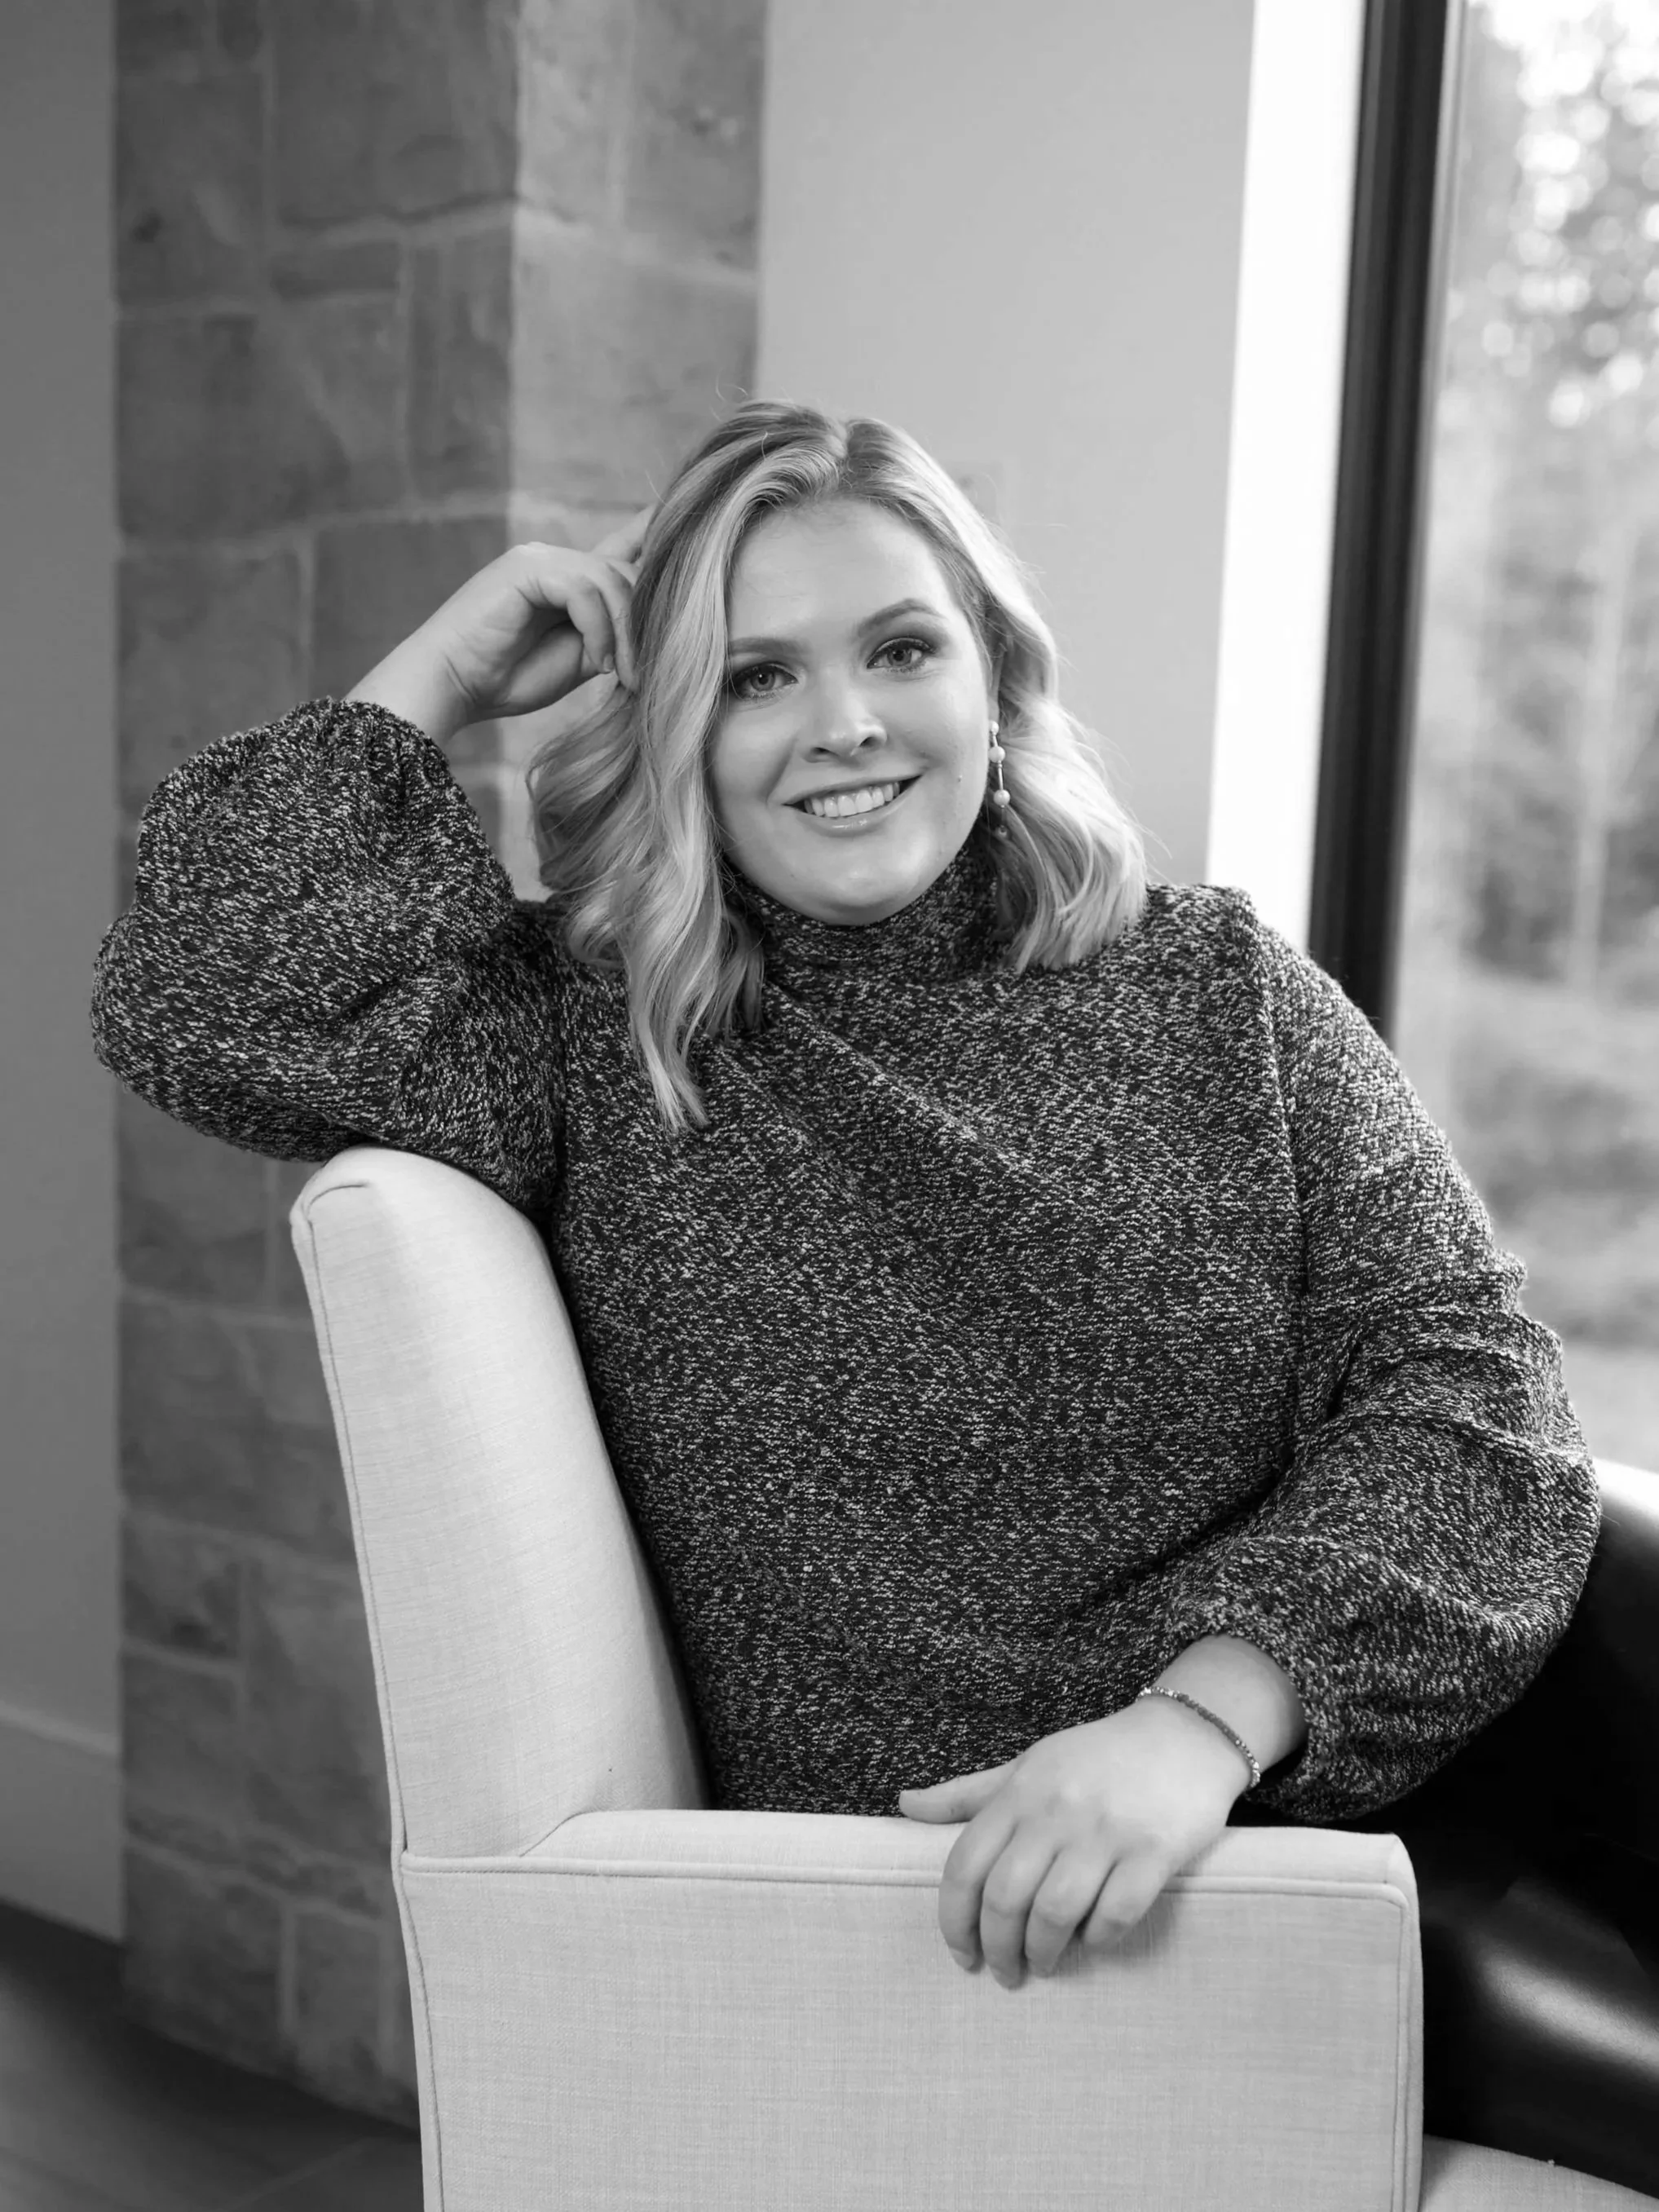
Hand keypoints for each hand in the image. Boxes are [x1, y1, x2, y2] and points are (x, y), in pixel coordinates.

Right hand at [346, 507, 653, 743]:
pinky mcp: (525, 567)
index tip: (702, 534)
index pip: (625, 547)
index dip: (660, 536)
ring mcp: (539, 557)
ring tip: (617, 676)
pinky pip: (585, 589)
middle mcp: (555, 557)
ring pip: (613, 581)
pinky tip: (593, 663)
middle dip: (645, 623)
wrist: (449, 688)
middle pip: (629, 572)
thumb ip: (613, 634)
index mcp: (569, 576)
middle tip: (639, 676)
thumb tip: (660, 629)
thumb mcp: (579, 657)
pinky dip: (599, 629)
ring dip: (624, 634)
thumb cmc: (505, 679)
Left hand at [896, 1697, 1246, 1988]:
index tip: (961, 1954)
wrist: (1184, 1735)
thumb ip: (968, 1793)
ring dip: (1045, 1951)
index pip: (965, 1865)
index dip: (954, 1920)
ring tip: (1045, 1964)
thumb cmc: (1097, 1758)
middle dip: (997, 1948)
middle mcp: (1057, 1810)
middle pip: (1006, 1896)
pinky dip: (1100, 1937)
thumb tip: (904, 1804)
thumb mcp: (1028, 1765)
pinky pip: (1117, 1911)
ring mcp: (1107, 1830)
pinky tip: (1095, 1940)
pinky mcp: (1155, 1850)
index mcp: (1021, 1792)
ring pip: (1056, 1911)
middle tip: (1004, 1973)